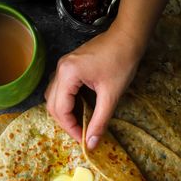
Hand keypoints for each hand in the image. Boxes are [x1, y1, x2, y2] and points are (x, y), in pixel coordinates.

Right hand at [45, 27, 142, 148]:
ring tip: (79, 124)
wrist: (127, 37)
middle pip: (52, 104)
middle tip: (80, 134)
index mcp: (68, 74)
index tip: (83, 140)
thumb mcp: (111, 95)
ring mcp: (62, 66)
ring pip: (53, 97)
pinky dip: (66, 103)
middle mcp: (60, 69)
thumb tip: (91, 143)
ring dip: (64, 113)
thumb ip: (99, 121)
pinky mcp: (68, 66)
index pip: (60, 110)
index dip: (70, 128)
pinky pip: (60, 89)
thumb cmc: (121, 61)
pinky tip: (79, 110)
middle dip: (66, 123)